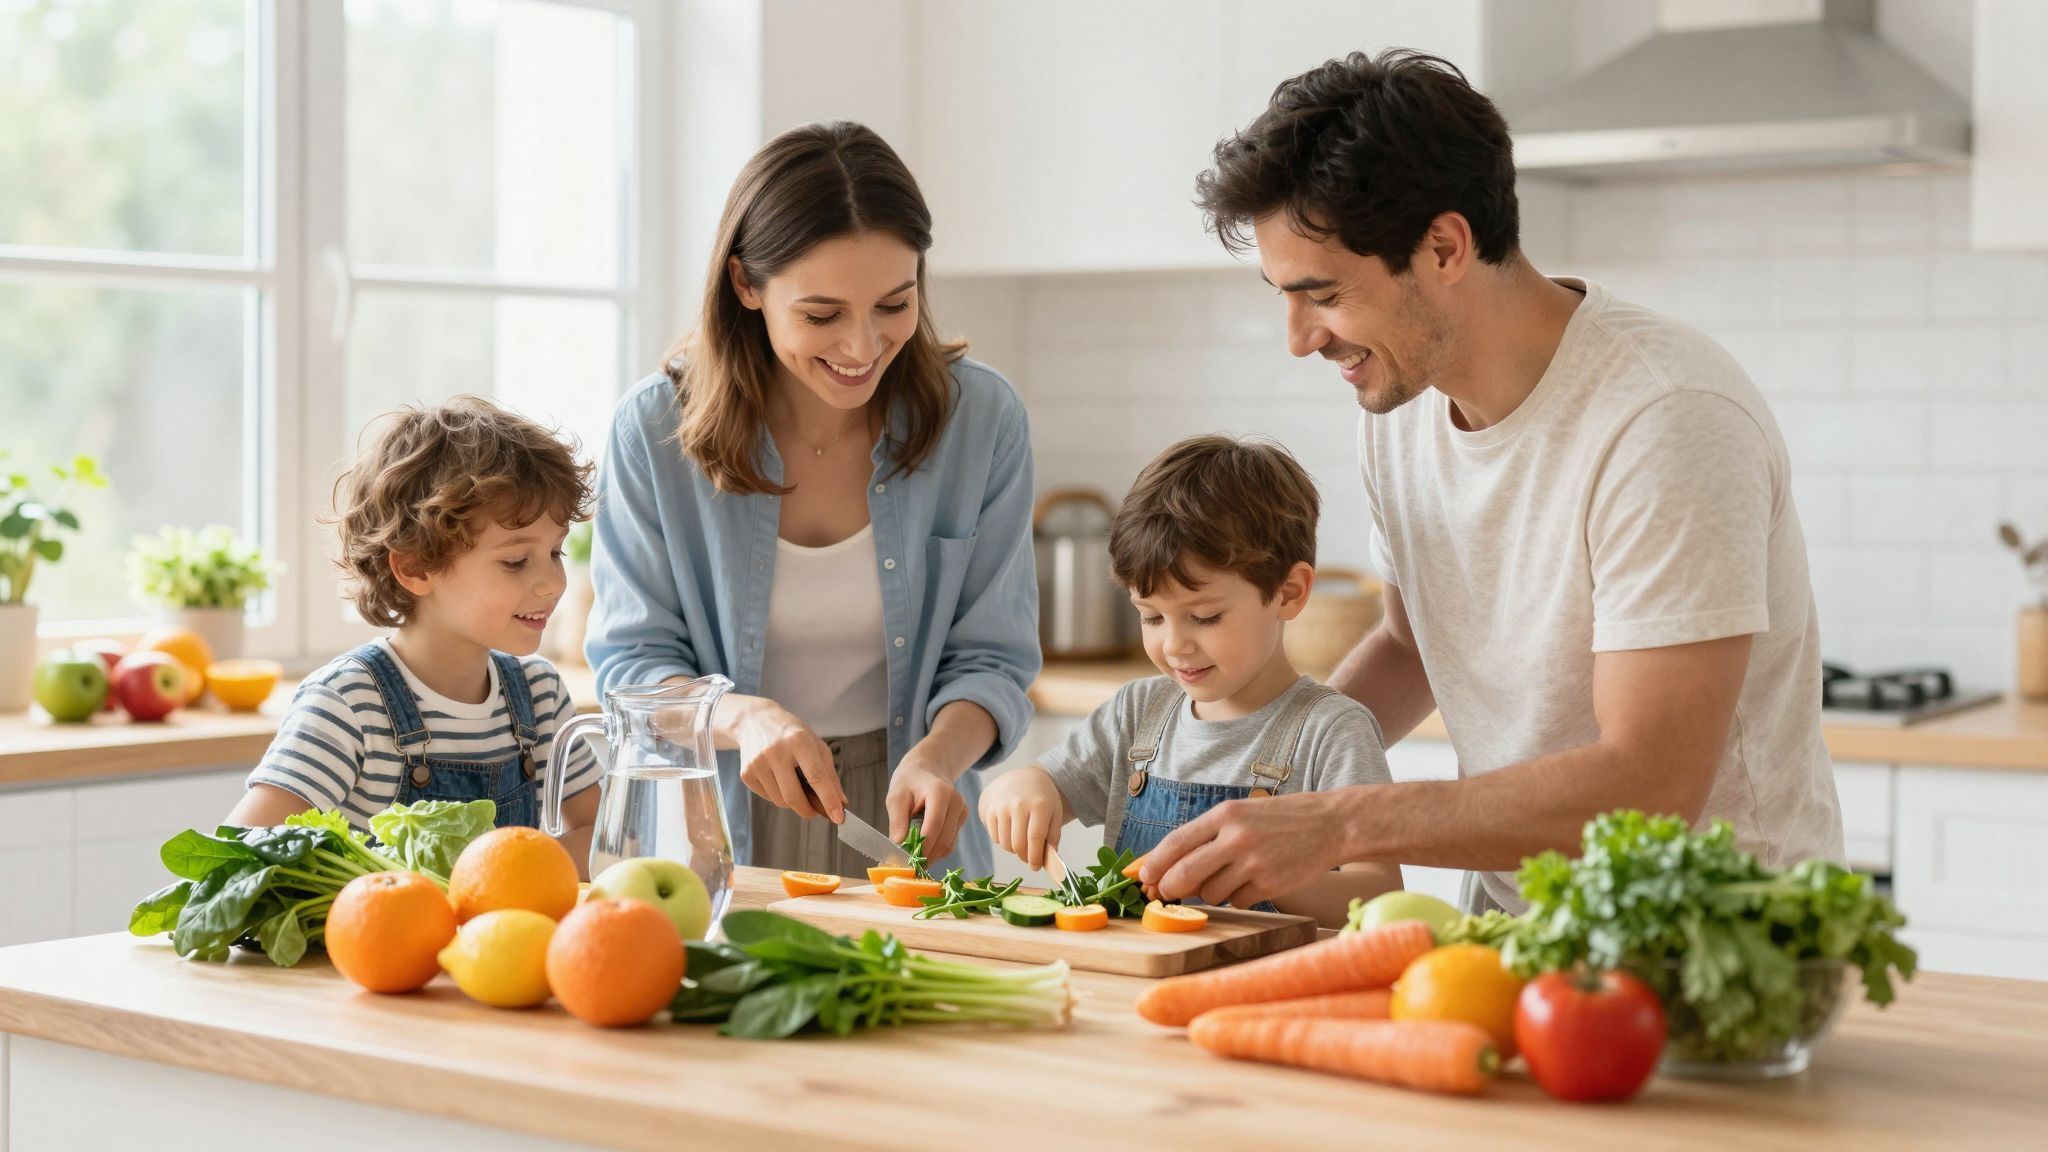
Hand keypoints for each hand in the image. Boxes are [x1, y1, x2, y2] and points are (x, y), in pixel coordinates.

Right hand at [732, 699, 844, 821]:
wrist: (755, 721)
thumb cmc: (791, 734)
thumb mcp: (816, 745)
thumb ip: (829, 773)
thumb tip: (840, 801)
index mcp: (798, 740)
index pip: (816, 777)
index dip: (829, 800)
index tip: (839, 817)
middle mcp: (775, 751)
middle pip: (794, 796)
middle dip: (808, 810)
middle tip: (816, 811)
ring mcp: (757, 763)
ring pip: (780, 801)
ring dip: (793, 802)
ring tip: (794, 783)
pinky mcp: (746, 773)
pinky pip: (768, 797)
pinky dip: (778, 795)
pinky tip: (778, 778)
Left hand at [887, 756, 966, 861]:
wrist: (927, 770)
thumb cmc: (909, 781)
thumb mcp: (896, 796)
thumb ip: (898, 820)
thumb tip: (899, 846)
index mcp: (940, 792)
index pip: (934, 824)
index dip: (922, 845)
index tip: (907, 860)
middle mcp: (956, 802)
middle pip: (944, 838)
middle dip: (926, 855)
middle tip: (908, 866)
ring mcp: (962, 812)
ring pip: (949, 844)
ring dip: (931, 855)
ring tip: (913, 858)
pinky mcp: (961, 820)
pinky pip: (950, 842)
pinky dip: (937, 850)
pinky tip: (923, 849)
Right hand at [976, 767, 1062, 870]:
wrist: (1021, 778)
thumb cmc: (1042, 799)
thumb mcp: (1055, 813)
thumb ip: (1053, 837)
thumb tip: (1049, 861)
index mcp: (1039, 805)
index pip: (1035, 838)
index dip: (1035, 857)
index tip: (1036, 867)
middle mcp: (1018, 805)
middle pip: (1018, 844)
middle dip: (1025, 857)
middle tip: (1029, 858)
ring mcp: (1002, 807)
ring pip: (1006, 844)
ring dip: (1014, 850)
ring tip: (1022, 844)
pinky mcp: (990, 810)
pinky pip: (995, 838)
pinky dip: (1004, 842)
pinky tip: (1011, 834)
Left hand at [1139, 789, 1357, 908]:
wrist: (1331, 824)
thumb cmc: (1281, 819)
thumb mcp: (1241, 813)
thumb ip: (1207, 836)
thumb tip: (1167, 865)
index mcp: (1225, 814)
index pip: (1176, 843)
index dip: (1153, 863)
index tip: (1140, 876)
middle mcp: (1237, 838)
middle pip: (1185, 874)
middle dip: (1169, 888)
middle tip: (1163, 893)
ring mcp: (1254, 864)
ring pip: (1211, 892)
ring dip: (1210, 891)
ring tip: (1231, 873)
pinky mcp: (1271, 885)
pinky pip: (1238, 901)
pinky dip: (1238, 897)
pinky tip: (1254, 880)